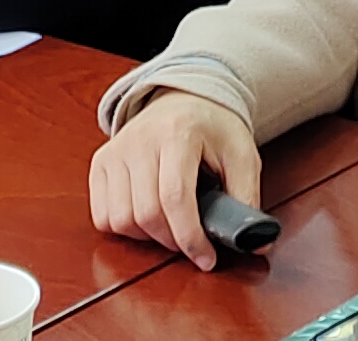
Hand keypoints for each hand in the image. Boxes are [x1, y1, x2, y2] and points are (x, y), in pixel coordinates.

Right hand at [89, 91, 264, 271]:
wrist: (183, 99)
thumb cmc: (212, 128)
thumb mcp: (242, 154)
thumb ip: (247, 196)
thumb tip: (256, 240)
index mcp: (178, 133)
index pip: (175, 197)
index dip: (190, 237)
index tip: (206, 258)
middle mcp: (140, 140)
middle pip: (146, 214)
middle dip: (173, 241)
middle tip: (192, 240)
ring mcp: (115, 151)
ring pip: (121, 219)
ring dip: (147, 237)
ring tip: (169, 224)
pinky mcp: (101, 162)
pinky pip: (102, 216)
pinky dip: (124, 228)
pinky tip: (145, 217)